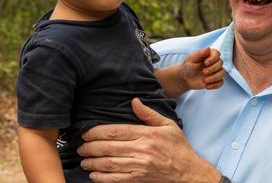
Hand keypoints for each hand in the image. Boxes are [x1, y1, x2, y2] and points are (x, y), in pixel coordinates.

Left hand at [78, 98, 221, 182]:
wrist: (187, 171)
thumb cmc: (177, 146)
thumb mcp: (167, 125)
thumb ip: (148, 114)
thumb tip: (133, 101)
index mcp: (147, 134)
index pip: (116, 132)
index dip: (97, 132)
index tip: (86, 133)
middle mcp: (142, 150)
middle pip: (108, 148)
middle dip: (90, 147)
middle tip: (80, 147)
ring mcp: (139, 166)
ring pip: (108, 164)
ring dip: (92, 162)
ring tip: (83, 160)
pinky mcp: (138, 179)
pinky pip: (114, 179)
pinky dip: (100, 178)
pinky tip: (93, 174)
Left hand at [181, 47, 224, 89]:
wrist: (185, 78)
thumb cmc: (187, 66)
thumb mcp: (191, 59)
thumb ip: (200, 54)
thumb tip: (209, 48)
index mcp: (209, 55)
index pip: (217, 54)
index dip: (213, 58)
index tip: (205, 63)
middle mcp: (214, 62)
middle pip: (220, 63)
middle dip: (213, 69)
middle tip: (203, 72)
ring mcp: (215, 71)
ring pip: (222, 73)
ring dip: (214, 77)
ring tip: (204, 80)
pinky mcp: (215, 80)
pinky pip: (220, 82)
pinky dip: (215, 85)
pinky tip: (206, 86)